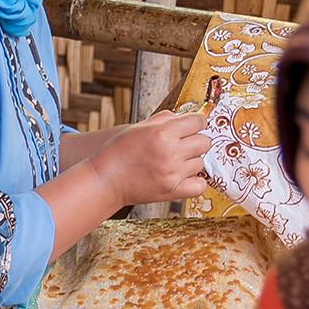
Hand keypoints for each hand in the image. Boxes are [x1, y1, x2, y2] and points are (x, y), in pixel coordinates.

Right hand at [86, 110, 208, 208]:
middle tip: (184, 145)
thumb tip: (181, 117)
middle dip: (196, 141)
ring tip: (175, 163)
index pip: (198, 121)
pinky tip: (185, 177)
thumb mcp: (137, 128)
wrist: (104, 180)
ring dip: (191, 161)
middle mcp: (170, 152)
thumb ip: (162, 119)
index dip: (197, 122)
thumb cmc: (117, 152)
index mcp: (163, 132)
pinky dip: (196, 182)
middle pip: (204, 142)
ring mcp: (172, 172)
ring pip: (200, 162)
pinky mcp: (172, 190)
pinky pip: (199, 185)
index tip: (193, 126)